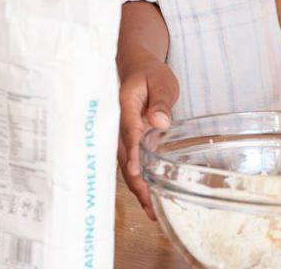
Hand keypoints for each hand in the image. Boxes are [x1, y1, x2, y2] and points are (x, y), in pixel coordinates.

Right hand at [117, 48, 179, 220]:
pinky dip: (139, 181)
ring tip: (152, 211)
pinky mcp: (129, 141)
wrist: (137, 67)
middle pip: (124, 158)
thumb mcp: (161, 81)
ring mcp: (122, 135)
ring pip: (126, 165)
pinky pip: (132, 163)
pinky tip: (150, 197)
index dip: (133, 153)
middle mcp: (119, 124)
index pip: (129, 132)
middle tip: (150, 207)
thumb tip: (160, 121)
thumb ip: (161, 100)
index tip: (136, 172)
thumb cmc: (149, 73)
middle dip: (136, 183)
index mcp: (125, 106)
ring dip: (137, 187)